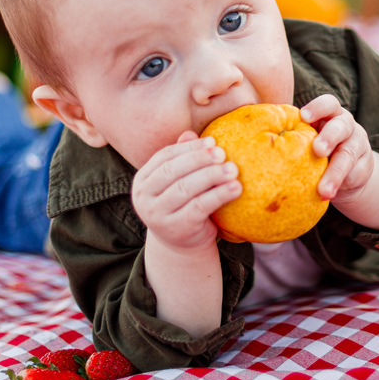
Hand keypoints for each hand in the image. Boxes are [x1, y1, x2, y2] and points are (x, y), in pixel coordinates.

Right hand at [130, 131, 240, 251]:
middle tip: (223, 153)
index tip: (213, 141)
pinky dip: (219, 195)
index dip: (189, 148)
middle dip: (200, 159)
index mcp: (143, 180)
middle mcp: (144, 197)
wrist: (182, 245)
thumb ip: (183, 158)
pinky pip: (199, 207)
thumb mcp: (179, 182)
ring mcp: (158, 215)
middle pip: (173, 171)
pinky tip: (235, 188)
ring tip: (233, 169)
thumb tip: (190, 134)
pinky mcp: (176, 228)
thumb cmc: (183, 205)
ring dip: (212, 176)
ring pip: (186, 189)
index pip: (165, 157)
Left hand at [301, 94, 374, 203]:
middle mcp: (346, 126)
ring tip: (324, 189)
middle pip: (341, 126)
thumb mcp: (308, 138)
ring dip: (335, 172)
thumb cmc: (315, 150)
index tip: (304, 116)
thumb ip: (293, 134)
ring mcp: (357, 144)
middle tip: (318, 149)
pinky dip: (338, 185)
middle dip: (330, 137)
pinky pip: (352, 175)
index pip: (328, 104)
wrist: (346, 173)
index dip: (317, 107)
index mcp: (330, 114)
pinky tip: (327, 195)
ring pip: (348, 155)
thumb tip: (257, 133)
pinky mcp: (364, 166)